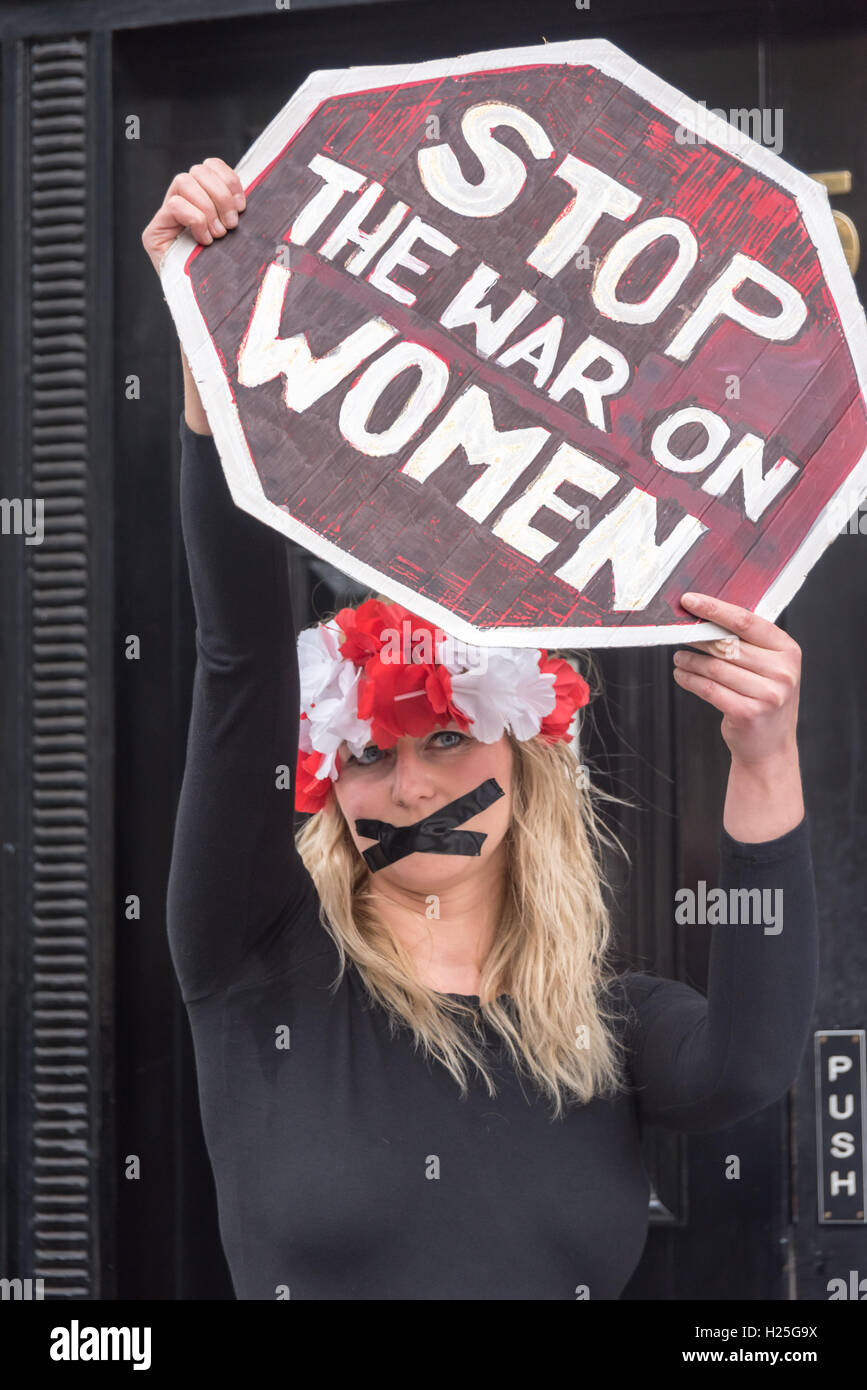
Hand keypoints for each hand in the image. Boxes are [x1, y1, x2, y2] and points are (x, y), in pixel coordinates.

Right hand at [141, 157, 246, 275]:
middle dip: (221, 195)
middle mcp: (182, 203)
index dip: (228, 178)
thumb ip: (237, 215)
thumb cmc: (225, 274)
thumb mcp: (237, 239)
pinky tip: (204, 240)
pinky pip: (174, 205)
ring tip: (218, 234)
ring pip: (183, 181)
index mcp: (203, 200)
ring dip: (207, 207)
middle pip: (198, 170)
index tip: (243, 205)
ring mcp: (166, 217)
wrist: (206, 306)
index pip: (210, 166)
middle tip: (231, 224)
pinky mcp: (154, 232)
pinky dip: (195, 219)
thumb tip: (249, 199)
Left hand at [673, 592, 800, 768]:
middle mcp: (782, 671)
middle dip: (698, 637)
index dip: (715, 609)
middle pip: (727, 644)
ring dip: (690, 660)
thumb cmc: (764, 699)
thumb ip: (748, 643)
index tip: (690, 601)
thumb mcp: (769, 666)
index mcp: (788, 651)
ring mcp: (768, 694)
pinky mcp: (748, 713)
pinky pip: (709, 689)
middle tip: (679, 633)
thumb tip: (707, 616)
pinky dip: (689, 680)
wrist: (770, 746)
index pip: (746, 621)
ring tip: (679, 658)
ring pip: (715, 667)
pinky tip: (681, 675)